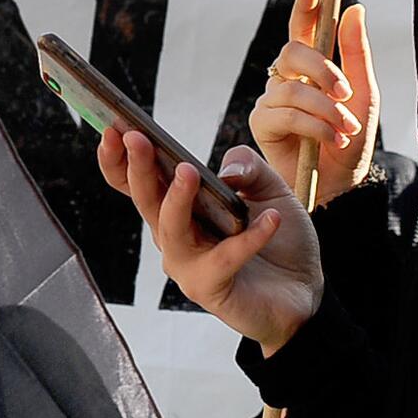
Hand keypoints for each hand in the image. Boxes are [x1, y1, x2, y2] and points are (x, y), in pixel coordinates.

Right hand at [97, 130, 322, 352]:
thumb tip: (223, 170)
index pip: (136, 183)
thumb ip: (248, 166)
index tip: (113, 127)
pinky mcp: (211, 289)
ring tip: (188, 171)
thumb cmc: (280, 239)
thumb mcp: (271, 188)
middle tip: (135, 137)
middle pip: (145, 200)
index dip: (119, 158)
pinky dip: (249, 238)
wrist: (305, 290)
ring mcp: (187, 266)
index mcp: (177, 209)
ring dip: (177, 199)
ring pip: (171, 230)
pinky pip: (225, 258)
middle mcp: (173, 237)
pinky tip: (272, 219)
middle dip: (137, 167)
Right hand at [248, 0, 379, 206]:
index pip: (303, 30)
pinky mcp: (262, 123)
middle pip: (292, 52)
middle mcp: (287, 79)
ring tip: (346, 129)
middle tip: (345, 91)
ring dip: (326, 109)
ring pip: (293, 88)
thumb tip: (354, 8)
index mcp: (311, 69)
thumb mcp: (364, 95)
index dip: (305, 8)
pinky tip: (330, 139)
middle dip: (321, 69)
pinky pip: (285, 113)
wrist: (342, 184)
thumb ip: (356, 53)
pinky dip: (314, 126)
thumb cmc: (351, 140)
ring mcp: (272, 100)